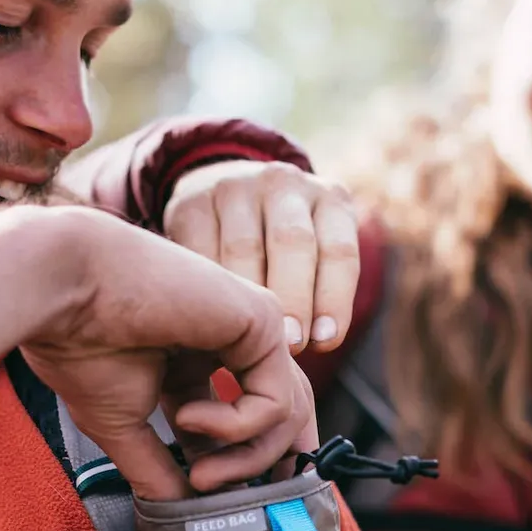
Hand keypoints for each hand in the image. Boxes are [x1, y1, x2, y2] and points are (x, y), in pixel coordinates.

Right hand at [0, 205, 313, 500]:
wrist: (64, 289)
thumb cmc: (79, 346)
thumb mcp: (121, 425)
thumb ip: (158, 468)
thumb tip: (181, 513)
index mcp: (195, 358)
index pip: (241, 415)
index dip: (239, 462)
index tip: (221, 502)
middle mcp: (228, 340)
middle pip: (280, 414)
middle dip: (268, 465)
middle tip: (242, 504)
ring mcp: (249, 327)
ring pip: (288, 412)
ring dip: (247, 459)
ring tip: (200, 475)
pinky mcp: (263, 321)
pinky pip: (277, 399)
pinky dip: (238, 427)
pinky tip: (188, 419)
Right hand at [162, 159, 358, 354]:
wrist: (225, 198)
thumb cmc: (283, 248)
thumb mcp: (317, 256)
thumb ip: (321, 291)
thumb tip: (319, 342)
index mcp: (329, 199)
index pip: (339, 249)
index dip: (334, 299)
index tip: (325, 342)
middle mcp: (284, 185)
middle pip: (293, 242)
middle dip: (294, 299)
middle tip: (290, 345)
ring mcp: (235, 188)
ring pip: (243, 247)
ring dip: (249, 298)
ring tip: (250, 341)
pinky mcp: (192, 203)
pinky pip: (200, 250)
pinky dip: (208, 288)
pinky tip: (213, 318)